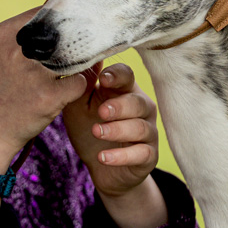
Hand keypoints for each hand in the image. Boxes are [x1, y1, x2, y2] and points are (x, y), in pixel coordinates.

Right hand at [0, 9, 87, 224]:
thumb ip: (21, 33)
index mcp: (1, 36)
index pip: (44, 13)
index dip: (61, 22)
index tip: (68, 32)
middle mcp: (16, 51)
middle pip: (63, 33)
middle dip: (75, 42)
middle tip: (80, 51)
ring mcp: (32, 74)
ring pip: (74, 57)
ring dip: (80, 63)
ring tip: (74, 72)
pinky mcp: (47, 97)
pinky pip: (79, 82)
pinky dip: (79, 87)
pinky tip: (69, 92)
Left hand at [62, 63, 167, 227]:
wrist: (99, 168)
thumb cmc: (90, 129)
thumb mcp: (79, 107)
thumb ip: (82, 86)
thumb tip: (85, 59)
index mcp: (124, 91)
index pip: (127, 76)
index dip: (117, 76)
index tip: (102, 79)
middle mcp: (141, 109)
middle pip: (138, 102)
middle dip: (120, 106)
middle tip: (101, 112)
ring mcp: (148, 132)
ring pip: (140, 127)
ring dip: (117, 130)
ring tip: (97, 132)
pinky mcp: (148, 156)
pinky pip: (141, 154)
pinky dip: (122, 156)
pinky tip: (103, 157)